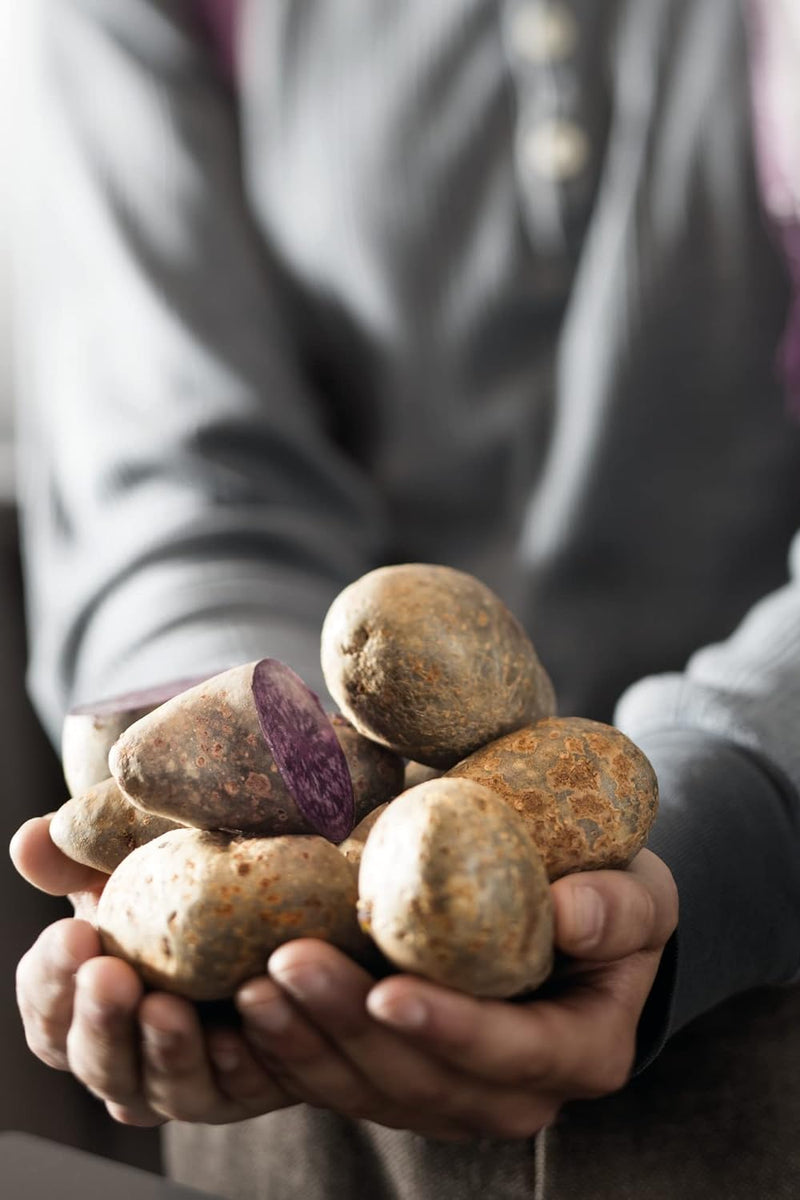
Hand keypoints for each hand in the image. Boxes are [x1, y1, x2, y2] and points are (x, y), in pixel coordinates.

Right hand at [10, 816, 293, 1125]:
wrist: (293, 903)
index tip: (73, 934)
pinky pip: (247, 1089)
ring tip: (169, 1008)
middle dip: (100, 1022)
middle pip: (98, 1064)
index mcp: (90, 1010)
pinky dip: (238, 1064)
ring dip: (164, 1052)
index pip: (49, 1015)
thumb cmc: (194, 884)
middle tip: (111, 975)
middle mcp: (134, 1059)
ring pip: (168, 1090)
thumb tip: (29, 841)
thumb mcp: (140, 860)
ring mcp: (194, 1081)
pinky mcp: (259, 1085)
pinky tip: (242, 1026)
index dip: (52, 980)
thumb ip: (82, 858)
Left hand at [228, 850, 676, 1139]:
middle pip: (424, 1082)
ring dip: (305, 1046)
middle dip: (349, 1030)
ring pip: (370, 1092)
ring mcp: (452, 1094)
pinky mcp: (401, 1079)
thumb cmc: (611, 896)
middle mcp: (515, 1094)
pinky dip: (291, 1050)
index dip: (449, 1029)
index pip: (511, 1054)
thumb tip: (569, 913)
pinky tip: (249, 1007)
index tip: (389, 990)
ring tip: (253, 987)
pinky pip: (341, 1081)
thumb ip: (618, 905)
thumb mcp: (640, 892)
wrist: (578, 920)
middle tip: (290, 964)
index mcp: (580, 1051)